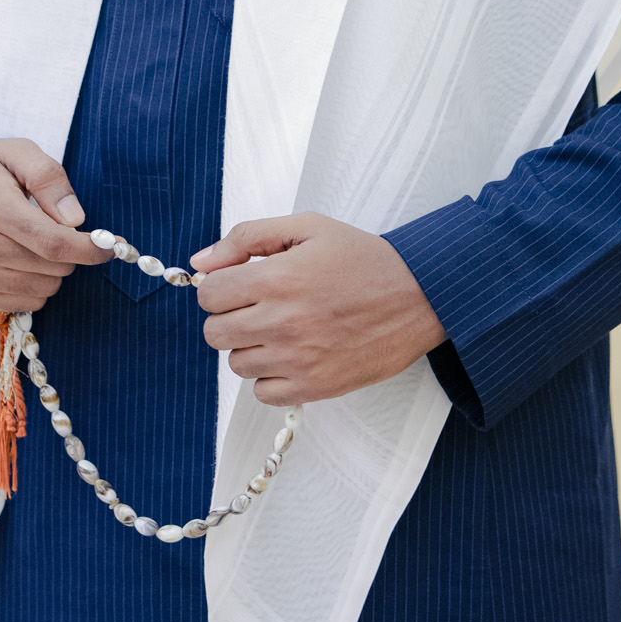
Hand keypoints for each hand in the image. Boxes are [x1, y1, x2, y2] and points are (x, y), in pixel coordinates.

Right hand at [0, 139, 109, 313]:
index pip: (53, 242)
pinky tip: (16, 259)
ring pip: (42, 289)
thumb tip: (76, 219)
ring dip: (51, 270)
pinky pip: (23, 303)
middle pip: (52, 268)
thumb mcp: (16, 151)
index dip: (90, 249)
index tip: (113, 246)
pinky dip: (33, 285)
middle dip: (68, 251)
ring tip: (29, 241)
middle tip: (53, 227)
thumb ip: (50, 178)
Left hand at [191, 212, 444, 404]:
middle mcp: (282, 322)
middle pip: (214, 332)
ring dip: (251, 346)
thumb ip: (247, 238)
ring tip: (281, 328)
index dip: (220, 286)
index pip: (208, 294)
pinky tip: (292, 354)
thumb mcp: (307, 228)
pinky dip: (270, 376)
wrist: (419, 295)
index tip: (239, 284)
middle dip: (230, 316)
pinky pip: (263, 393)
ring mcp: (298, 359)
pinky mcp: (315, 386)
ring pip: (237, 364)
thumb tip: (201, 262)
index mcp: (276, 278)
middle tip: (258, 306)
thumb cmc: (363, 259)